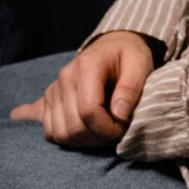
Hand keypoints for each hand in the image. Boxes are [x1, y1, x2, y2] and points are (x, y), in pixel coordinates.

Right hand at [18, 32, 157, 143]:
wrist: (111, 47)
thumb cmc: (128, 56)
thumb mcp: (140, 64)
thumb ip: (131, 88)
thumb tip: (118, 115)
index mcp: (87, 65)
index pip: (89, 111)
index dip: (108, 128)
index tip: (124, 127)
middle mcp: (65, 77)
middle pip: (74, 126)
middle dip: (99, 138)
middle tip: (118, 131)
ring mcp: (54, 90)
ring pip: (61, 133)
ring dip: (85, 141)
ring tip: (103, 131)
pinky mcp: (48, 100)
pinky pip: (50, 131)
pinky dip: (69, 139)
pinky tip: (85, 132)